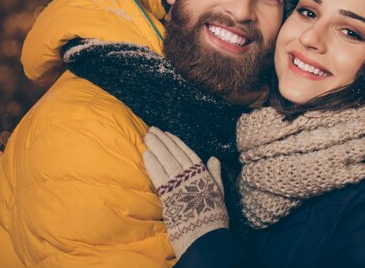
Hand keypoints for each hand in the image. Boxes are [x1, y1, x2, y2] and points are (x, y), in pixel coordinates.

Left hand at [143, 126, 227, 258]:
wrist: (206, 235)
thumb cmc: (213, 215)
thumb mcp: (218, 192)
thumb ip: (215, 174)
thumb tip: (214, 158)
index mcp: (202, 174)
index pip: (187, 153)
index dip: (176, 142)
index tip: (168, 134)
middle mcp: (190, 175)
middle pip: (173, 153)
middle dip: (162, 140)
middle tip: (152, 130)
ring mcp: (179, 183)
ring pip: (165, 160)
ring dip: (155, 147)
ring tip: (147, 136)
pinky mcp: (168, 193)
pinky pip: (158, 174)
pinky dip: (152, 163)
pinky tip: (146, 154)